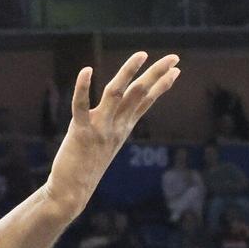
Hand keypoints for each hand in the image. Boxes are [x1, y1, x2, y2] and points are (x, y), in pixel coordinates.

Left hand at [47, 52, 181, 217]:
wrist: (71, 193)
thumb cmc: (86, 169)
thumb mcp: (106, 145)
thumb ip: (112, 128)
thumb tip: (119, 117)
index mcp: (123, 129)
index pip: (146, 102)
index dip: (161, 86)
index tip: (177, 70)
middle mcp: (116, 126)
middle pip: (139, 94)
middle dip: (157, 74)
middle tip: (174, 57)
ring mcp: (100, 128)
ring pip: (117, 94)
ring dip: (129, 72)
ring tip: (142, 54)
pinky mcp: (80, 132)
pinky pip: (81, 106)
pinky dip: (83, 87)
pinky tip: (87, 70)